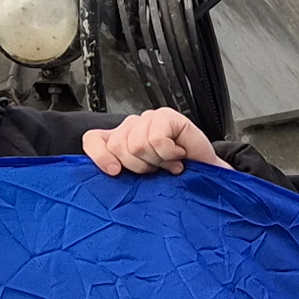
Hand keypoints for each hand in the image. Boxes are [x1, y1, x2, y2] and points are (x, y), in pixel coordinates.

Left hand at [83, 107, 223, 175]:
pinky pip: (156, 139)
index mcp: (119, 142)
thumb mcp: (139, 182)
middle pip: (117, 145)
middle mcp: (131, 128)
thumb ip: (120, 174)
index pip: (93, 139)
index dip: (100, 156)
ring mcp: (148, 120)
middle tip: (155, 169)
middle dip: (138, 166)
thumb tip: (109, 173)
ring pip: (137, 144)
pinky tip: (177, 154)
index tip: (115, 172)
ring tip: (168, 162)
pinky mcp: (165, 116)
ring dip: (157, 160)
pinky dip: (168, 153)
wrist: (206, 176)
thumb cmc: (173, 180)